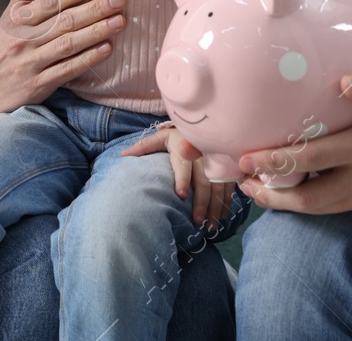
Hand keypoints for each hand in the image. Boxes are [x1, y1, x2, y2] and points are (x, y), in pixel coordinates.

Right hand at [0, 0, 126, 124]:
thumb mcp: (8, 17)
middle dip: (94, 9)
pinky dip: (88, 59)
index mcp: (18, 20)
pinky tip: (106, 50)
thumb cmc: (1, 50)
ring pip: (68, 44)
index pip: (51, 2)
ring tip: (119, 21)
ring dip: (96, 32)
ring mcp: (32, 63)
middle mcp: (25, 39)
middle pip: (64, 21)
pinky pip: (67, 70)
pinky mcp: (39, 84)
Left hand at [122, 123, 237, 230]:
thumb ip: (144, 147)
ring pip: (218, 187)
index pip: (184, 165)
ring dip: (215, 207)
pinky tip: (223, 217)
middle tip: (196, 221)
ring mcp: (218, 162)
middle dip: (201, 202)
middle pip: (203, 181)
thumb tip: (123, 156)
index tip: (180, 195)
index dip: (183, 179)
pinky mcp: (227, 168)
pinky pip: (229, 187)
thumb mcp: (160, 137)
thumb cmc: (177, 135)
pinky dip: (227, 203)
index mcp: (184, 147)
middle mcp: (203, 156)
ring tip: (210, 226)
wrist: (202, 125)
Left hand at [236, 74, 351, 221]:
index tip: (246, 162)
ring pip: (325, 209)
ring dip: (294, 204)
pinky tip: (322, 187)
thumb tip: (342, 82)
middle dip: (272, 197)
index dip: (273, 163)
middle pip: (307, 200)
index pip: (308, 159)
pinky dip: (330, 200)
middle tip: (246, 189)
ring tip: (270, 194)